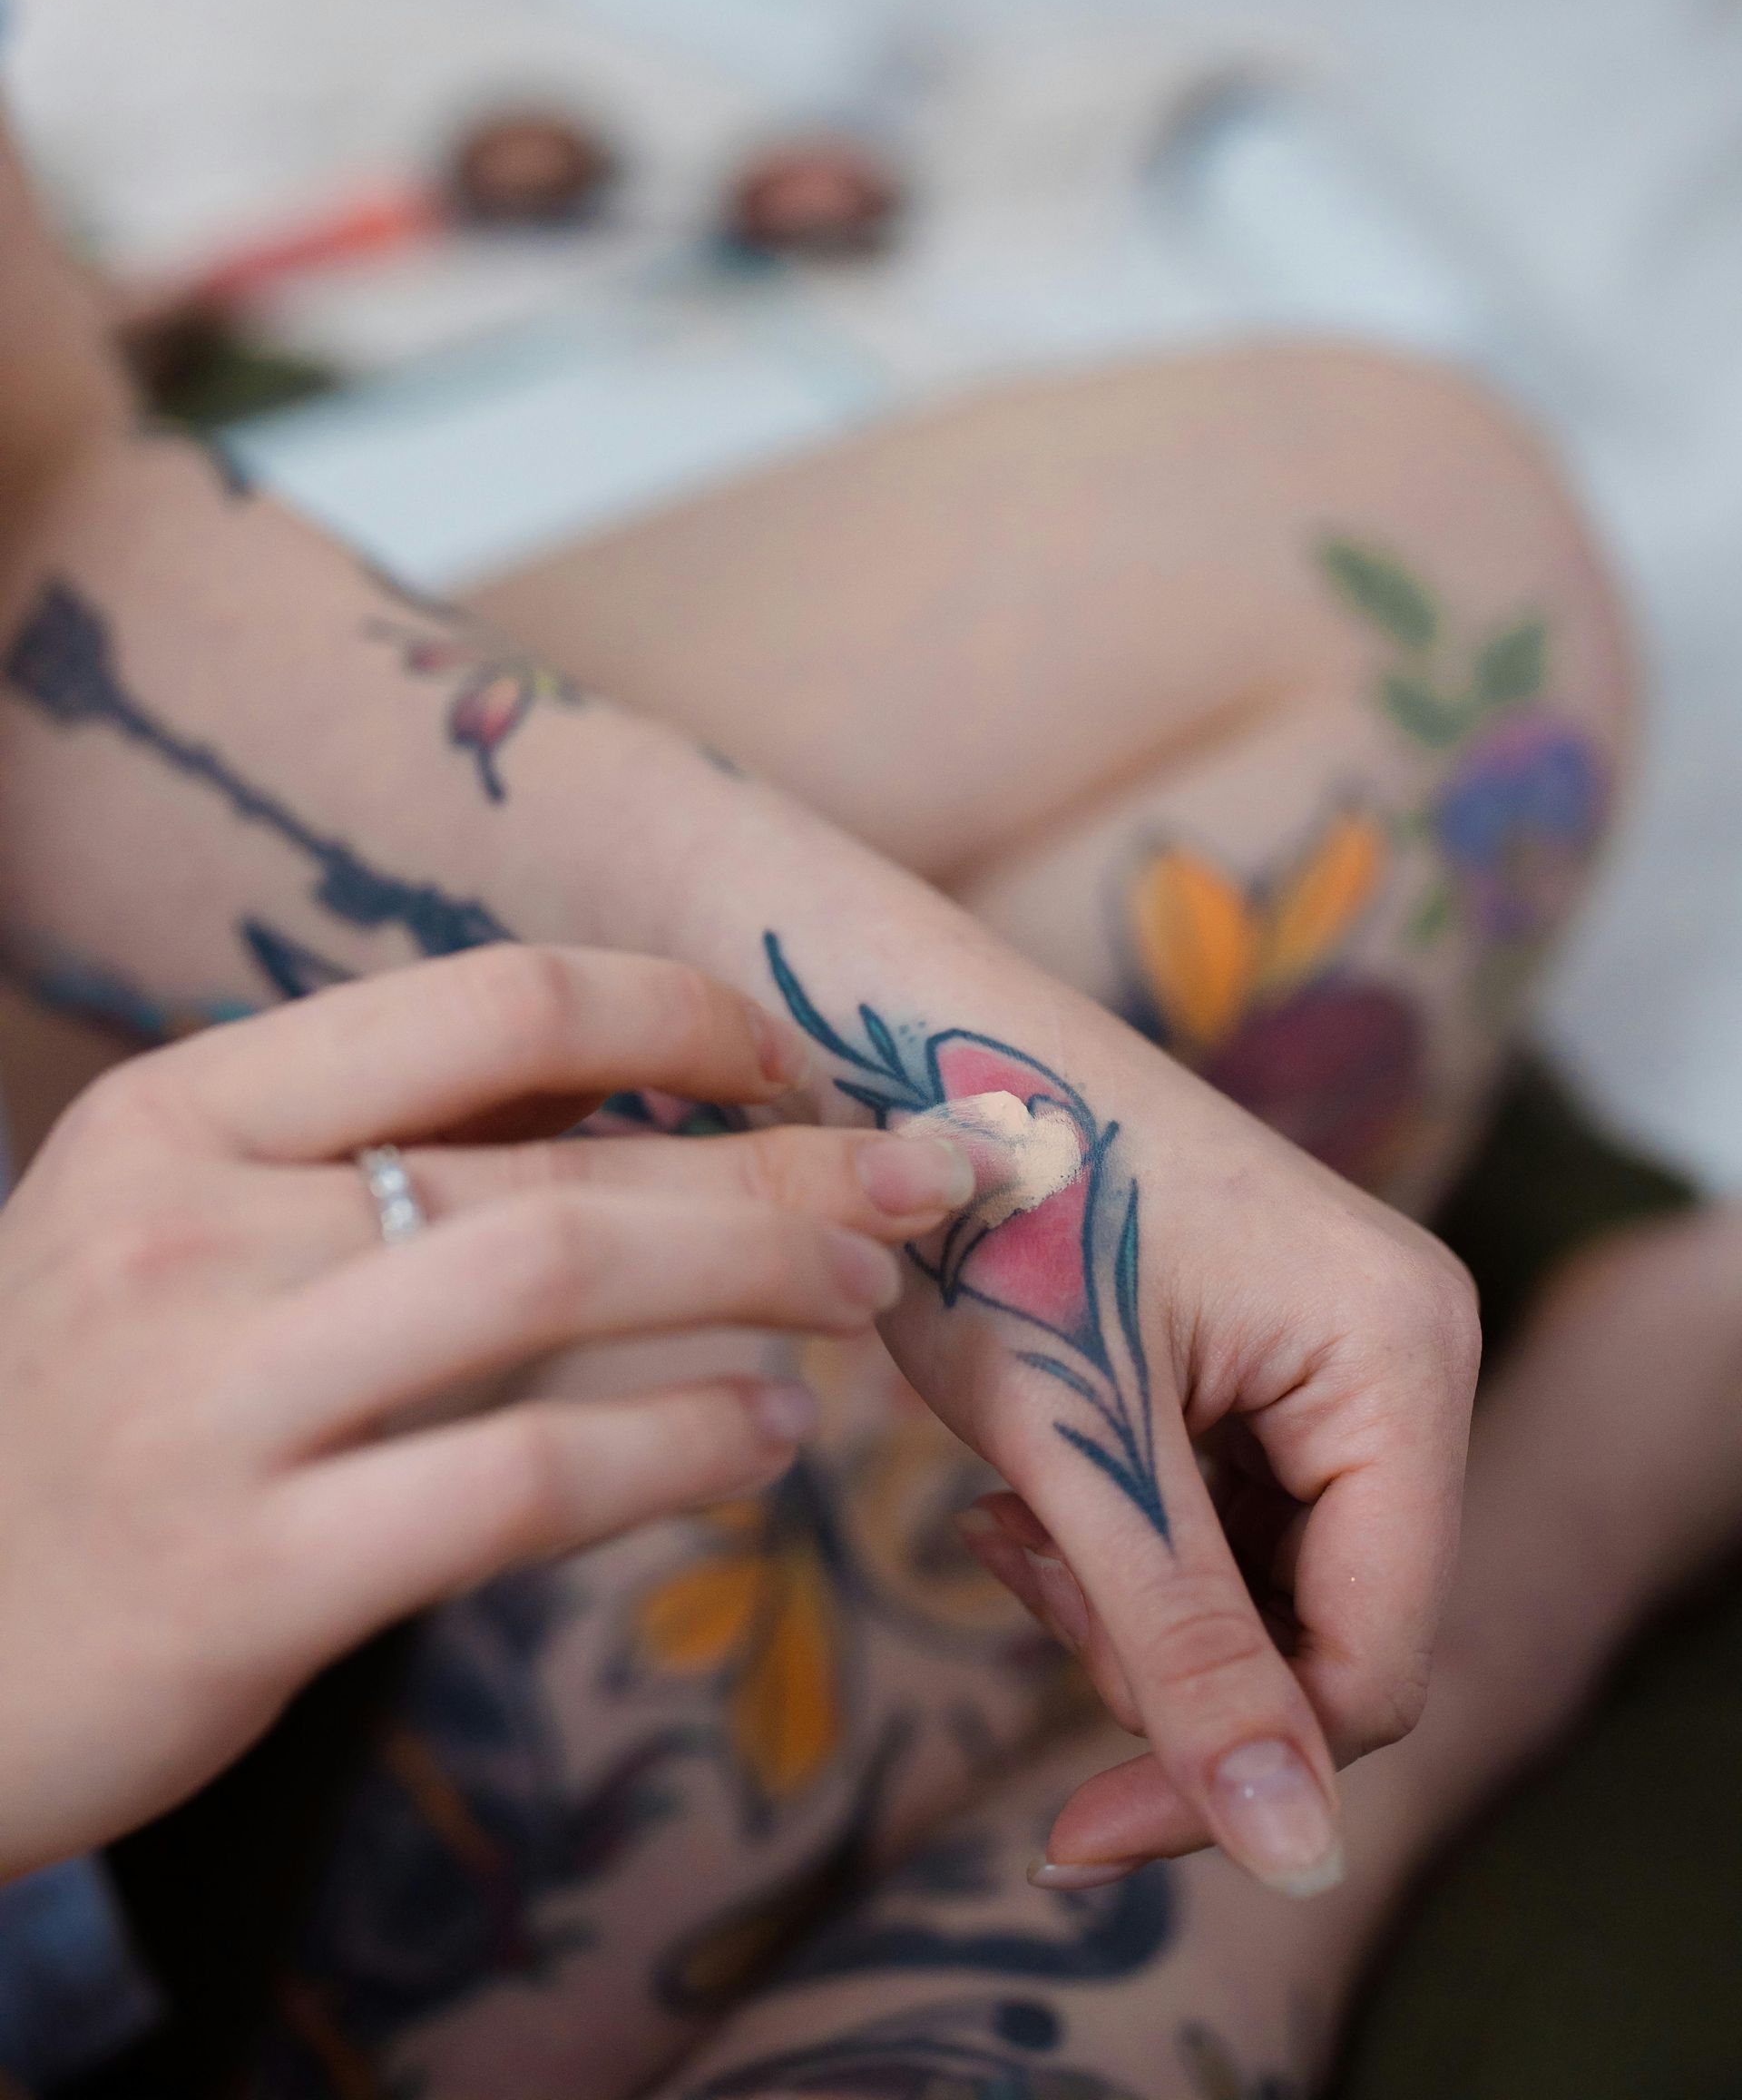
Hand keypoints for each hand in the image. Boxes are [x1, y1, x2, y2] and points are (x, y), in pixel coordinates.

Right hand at [0, 944, 972, 1882]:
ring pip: (559, 1286)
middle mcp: (186, 1232)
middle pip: (561, 1158)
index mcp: (181, 1111)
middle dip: (783, 1161)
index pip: (490, 1001)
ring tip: (871, 1297)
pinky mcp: (241, 1583)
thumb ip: (375, 1146)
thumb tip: (636, 1073)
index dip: (679, 1016)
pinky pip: (521, 1481)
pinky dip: (679, 1445)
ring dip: (760, 1279)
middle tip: (927, 1179)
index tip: (790, 1057)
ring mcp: (206, 1406)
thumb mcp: (176, 1230)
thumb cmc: (88, 1415)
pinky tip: (765, 1437)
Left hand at [907, 1058, 1481, 1894]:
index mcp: (1401, 1353)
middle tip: (1024, 1569)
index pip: (1375, 1662)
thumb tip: (1298, 1860)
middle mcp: (1406, 1343)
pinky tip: (1038, 1486)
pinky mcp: (1272, 1345)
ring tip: (1017, 1515)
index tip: (1072, 1829)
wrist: (898, 1040)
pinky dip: (1134, 1535)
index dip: (1232, 1771)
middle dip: (1172, 1659)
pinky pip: (1236, 1511)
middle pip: (1332, 1627)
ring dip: (1138, 1597)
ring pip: (1273, 1581)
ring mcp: (1342, 1340)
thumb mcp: (1079, 1445)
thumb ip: (1187, 1646)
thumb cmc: (983, 1206)